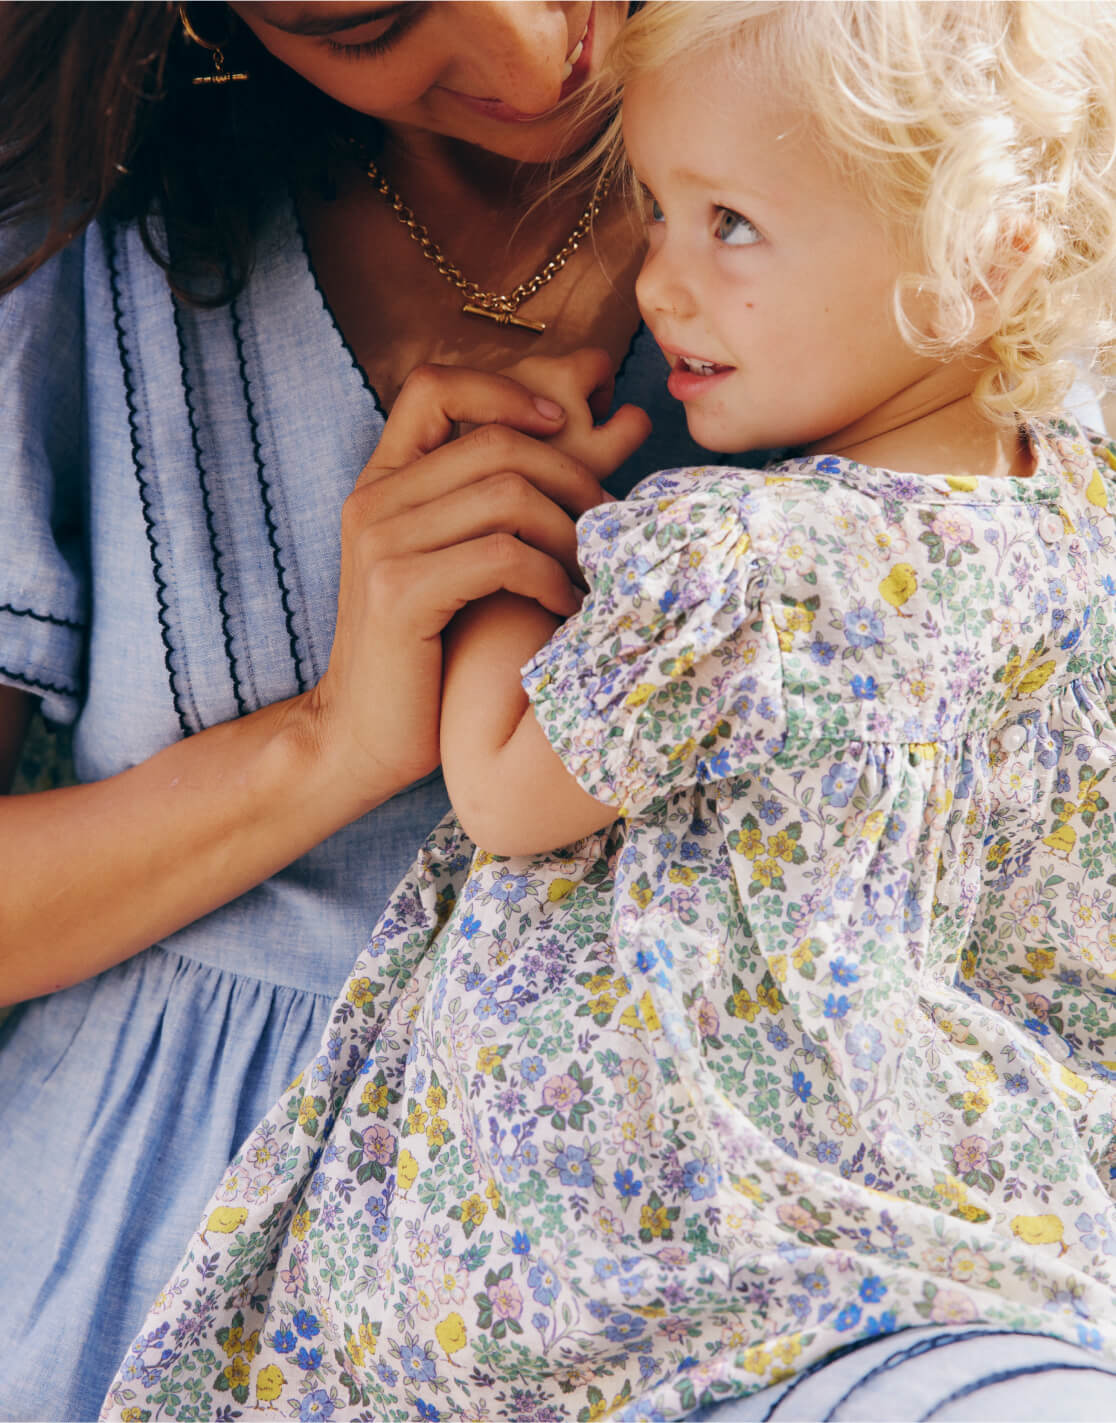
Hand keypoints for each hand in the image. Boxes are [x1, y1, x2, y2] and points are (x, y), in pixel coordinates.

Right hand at [306, 364, 611, 801]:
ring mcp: (382, 544)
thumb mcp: (449, 562)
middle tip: (607, 519)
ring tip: (591, 570)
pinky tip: (564, 605)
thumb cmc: (424, 653)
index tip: (562, 424)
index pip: (435, 385)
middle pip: (495, 442)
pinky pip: (501, 556)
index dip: (505, 390)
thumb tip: (589, 443)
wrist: (358, 737)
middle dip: (570, 474)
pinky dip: (550, 577)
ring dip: (569, 532)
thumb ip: (489, 506)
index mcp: (382, 482)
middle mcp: (374, 501)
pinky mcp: (400, 592)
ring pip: (507, 496)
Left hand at [500, 347, 651, 480]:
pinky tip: (516, 449)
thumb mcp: (604, 456)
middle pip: (567, 373)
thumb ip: (632, 428)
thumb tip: (633, 411)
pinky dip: (521, 418)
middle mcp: (528, 366)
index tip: (594, 423)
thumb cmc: (547, 475)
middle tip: (567, 445)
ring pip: (539, 387)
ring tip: (541, 450)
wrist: (489, 492)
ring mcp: (500, 382)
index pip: (600, 361)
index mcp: (562, 373)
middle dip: (574, 404)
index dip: (605, 391)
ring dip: (546, 412)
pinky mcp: (479, 397)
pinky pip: (512, 398)